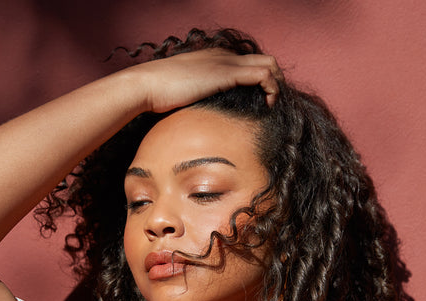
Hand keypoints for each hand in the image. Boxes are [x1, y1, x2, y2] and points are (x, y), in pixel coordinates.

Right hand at [126, 49, 282, 114]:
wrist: (148, 86)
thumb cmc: (160, 96)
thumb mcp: (186, 95)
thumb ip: (200, 100)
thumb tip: (204, 120)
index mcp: (216, 59)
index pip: (250, 64)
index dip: (262, 84)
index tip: (261, 104)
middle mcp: (225, 56)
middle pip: (266, 60)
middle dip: (275, 82)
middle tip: (272, 106)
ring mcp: (227, 62)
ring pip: (270, 64)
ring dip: (277, 87)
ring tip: (272, 108)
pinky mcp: (228, 73)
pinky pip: (263, 75)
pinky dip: (271, 90)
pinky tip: (266, 107)